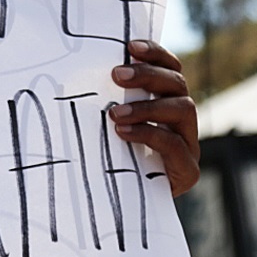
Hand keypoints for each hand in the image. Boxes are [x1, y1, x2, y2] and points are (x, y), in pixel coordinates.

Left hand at [109, 39, 199, 196]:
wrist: (121, 211)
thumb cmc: (108, 162)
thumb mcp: (104, 128)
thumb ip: (104, 103)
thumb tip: (67, 72)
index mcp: (167, 103)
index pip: (171, 69)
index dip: (155, 54)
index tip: (130, 46)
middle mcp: (182, 121)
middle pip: (178, 84)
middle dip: (148, 75)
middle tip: (116, 74)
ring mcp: (189, 145)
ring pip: (183, 110)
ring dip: (147, 106)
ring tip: (114, 113)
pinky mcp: (188, 171)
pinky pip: (175, 145)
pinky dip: (149, 134)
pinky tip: (123, 133)